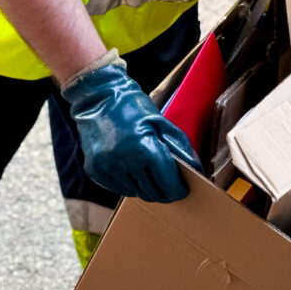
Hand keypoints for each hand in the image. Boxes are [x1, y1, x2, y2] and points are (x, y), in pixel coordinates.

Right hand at [62, 60, 202, 202]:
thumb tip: (196, 171)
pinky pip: (118, 189)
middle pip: (152, 193)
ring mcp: (106, 168)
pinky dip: (129, 184)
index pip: (168, 184)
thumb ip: (180, 149)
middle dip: (164, 192)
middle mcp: (123, 162)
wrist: (97, 97)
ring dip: (146, 188)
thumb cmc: (132, 107)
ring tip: (149, 173)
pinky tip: (132, 170)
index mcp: (144, 148)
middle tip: (169, 186)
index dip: (179, 190)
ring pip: (135, 193)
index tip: (182, 190)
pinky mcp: (94, 171)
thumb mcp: (161, 122)